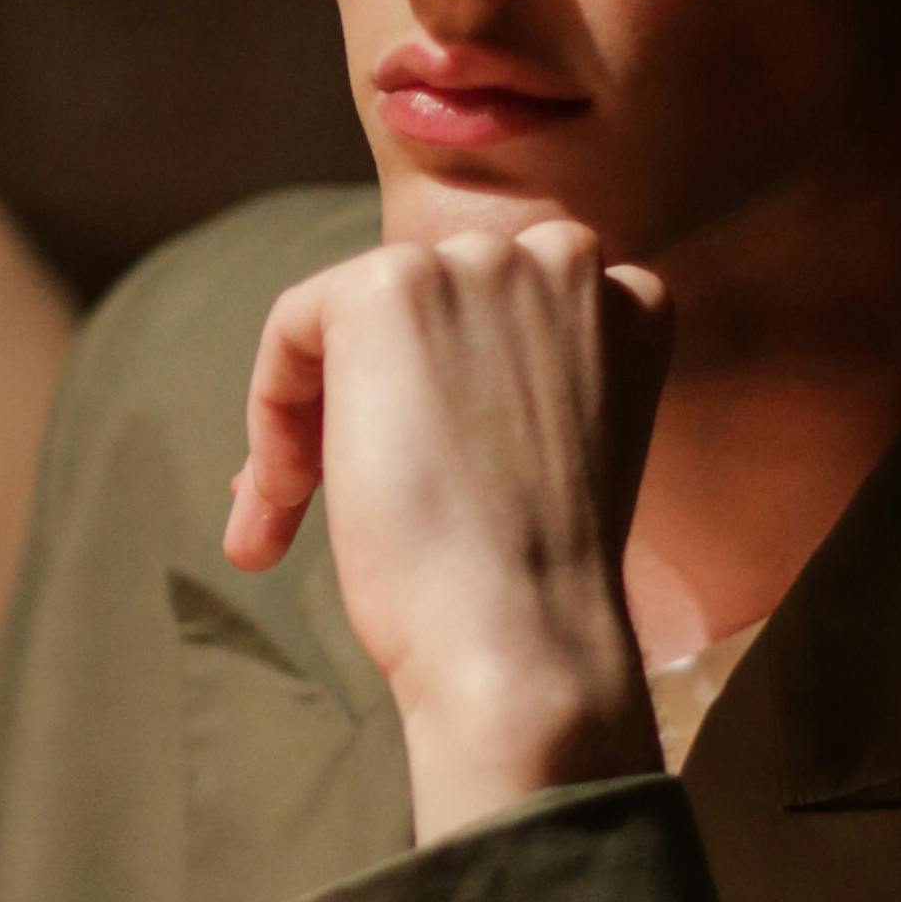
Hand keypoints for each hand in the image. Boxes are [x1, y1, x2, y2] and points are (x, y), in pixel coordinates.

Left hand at [228, 225, 673, 839]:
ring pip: (353, 323)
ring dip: (308, 423)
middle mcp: (564, 259)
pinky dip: (272, 411)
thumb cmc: (535, 584)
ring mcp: (479, 264)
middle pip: (424, 309)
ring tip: (283, 520)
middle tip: (317, 505)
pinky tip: (285, 498)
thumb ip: (508, 385)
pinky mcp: (392, 286)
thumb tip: (402, 384)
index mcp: (628, 303)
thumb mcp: (554, 452)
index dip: (434, 397)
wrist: (521, 641)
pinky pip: (295, 325)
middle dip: (362, 403)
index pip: (496, 316)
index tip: (412, 481)